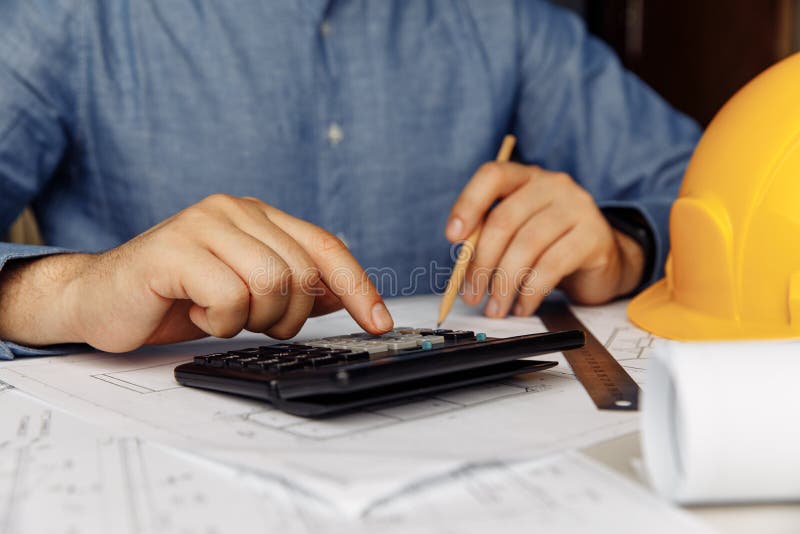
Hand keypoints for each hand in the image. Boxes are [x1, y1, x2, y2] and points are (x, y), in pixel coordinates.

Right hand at [0, 195, 392, 351]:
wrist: (102, 299)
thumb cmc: (177, 296)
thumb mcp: (247, 293)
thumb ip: (294, 287)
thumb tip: (344, 296)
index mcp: (258, 215)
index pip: (325, 247)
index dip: (358, 287)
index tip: (380, 322)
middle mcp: (234, 210)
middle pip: (302, 273)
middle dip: (289, 316)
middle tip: (257, 323)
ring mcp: (203, 224)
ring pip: (272, 285)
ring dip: (253, 320)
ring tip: (221, 315)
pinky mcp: (174, 250)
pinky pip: (230, 298)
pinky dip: (220, 322)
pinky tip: (195, 311)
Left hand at [445, 162, 644, 317]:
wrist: (604, 260)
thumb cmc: (550, 246)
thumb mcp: (516, 235)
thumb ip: (489, 238)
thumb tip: (461, 268)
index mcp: (526, 177)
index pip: (492, 176)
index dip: (467, 204)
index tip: (452, 237)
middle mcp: (553, 185)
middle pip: (504, 220)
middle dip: (481, 263)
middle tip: (472, 295)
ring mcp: (577, 208)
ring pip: (526, 246)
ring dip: (504, 284)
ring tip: (495, 307)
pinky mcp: (594, 237)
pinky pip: (551, 266)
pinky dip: (530, 292)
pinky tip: (522, 306)